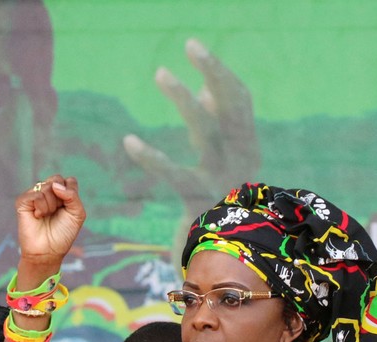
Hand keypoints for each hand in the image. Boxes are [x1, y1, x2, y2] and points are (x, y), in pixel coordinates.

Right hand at [15, 175, 84, 273]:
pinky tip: (37, 217)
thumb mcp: (77, 214)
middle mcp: (47, 192)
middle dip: (61, 198)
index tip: (67, 210)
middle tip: (56, 212)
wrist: (48, 251)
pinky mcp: (23, 201)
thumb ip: (72, 195)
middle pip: (57, 179)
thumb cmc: (63, 234)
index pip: (69, 181)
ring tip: (46, 216)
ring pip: (47, 187)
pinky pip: (36, 195)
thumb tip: (55, 185)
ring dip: (51, 206)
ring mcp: (34, 195)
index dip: (71, 195)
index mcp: (61, 194)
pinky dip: (41, 208)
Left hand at [124, 39, 258, 218]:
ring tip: (161, 72)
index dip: (221, 75)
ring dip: (184, 99)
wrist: (226, 262)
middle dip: (215, 71)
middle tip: (190, 44)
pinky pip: (173, 174)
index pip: (240, 103)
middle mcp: (240, 161)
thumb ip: (217, 126)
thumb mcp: (223, 165)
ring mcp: (221, 180)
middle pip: (232, 108)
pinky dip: (151, 157)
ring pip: (205, 131)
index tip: (196, 52)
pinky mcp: (199, 202)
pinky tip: (129, 141)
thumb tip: (204, 89)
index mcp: (246, 150)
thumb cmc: (218, 209)